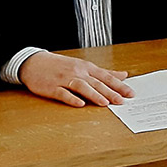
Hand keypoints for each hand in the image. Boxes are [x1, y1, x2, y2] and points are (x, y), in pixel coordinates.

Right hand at [19, 51, 134, 107]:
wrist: (35, 62)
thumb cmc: (61, 65)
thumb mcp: (84, 66)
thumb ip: (105, 72)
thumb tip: (123, 75)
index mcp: (86, 67)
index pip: (106, 77)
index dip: (119, 85)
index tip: (131, 93)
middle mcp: (78, 72)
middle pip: (96, 83)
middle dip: (111, 92)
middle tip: (122, 100)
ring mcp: (64, 79)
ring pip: (82, 87)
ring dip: (94, 95)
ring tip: (105, 103)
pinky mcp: (52, 87)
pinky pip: (63, 93)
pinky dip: (72, 99)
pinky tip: (80, 104)